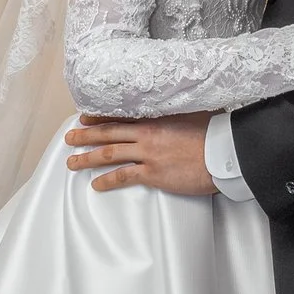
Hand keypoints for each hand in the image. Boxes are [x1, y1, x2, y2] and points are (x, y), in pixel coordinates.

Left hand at [65, 113, 216, 194]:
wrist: (223, 153)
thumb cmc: (214, 132)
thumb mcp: (194, 111)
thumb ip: (178, 110)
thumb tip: (176, 108)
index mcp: (155, 118)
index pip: (120, 116)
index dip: (99, 118)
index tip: (84, 119)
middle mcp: (146, 134)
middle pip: (108, 134)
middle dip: (86, 136)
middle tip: (70, 139)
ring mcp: (148, 154)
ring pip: (109, 154)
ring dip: (88, 159)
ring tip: (72, 163)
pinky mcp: (153, 174)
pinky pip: (124, 177)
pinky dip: (107, 181)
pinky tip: (96, 185)